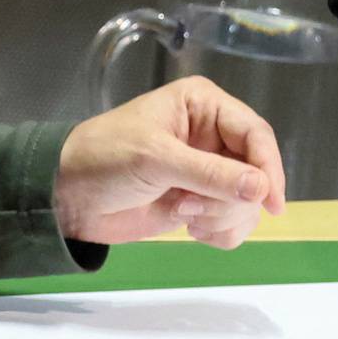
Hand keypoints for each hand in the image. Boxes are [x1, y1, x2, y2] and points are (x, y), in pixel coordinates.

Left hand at [55, 77, 285, 247]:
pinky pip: (233, 223)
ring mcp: (207, 172)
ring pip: (248, 202)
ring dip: (222, 217)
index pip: (255, 133)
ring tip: (183, 216)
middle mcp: (212, 135)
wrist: (67, 197)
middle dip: (231, 198)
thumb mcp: (156, 159)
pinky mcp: (199, 203)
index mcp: (203, 106)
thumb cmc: (105, 159)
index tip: (271, 203)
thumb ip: (210, 174)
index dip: (268, 167)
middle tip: (191, 208)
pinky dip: (219, 232)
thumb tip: (262, 190)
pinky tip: (189, 230)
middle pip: (256, 172)